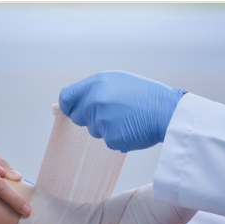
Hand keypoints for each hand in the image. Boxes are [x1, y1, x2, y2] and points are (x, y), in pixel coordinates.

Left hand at [59, 71, 186, 152]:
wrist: (169, 110)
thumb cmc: (145, 95)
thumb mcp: (117, 82)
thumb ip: (88, 91)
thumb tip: (56, 108)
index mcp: (96, 83)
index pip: (66, 97)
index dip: (68, 106)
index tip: (72, 110)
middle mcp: (96, 100)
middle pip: (78, 117)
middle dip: (91, 118)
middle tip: (115, 111)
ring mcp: (103, 120)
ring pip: (95, 131)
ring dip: (107, 128)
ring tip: (127, 117)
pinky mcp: (112, 137)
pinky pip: (108, 141)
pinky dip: (118, 138)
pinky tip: (132, 128)